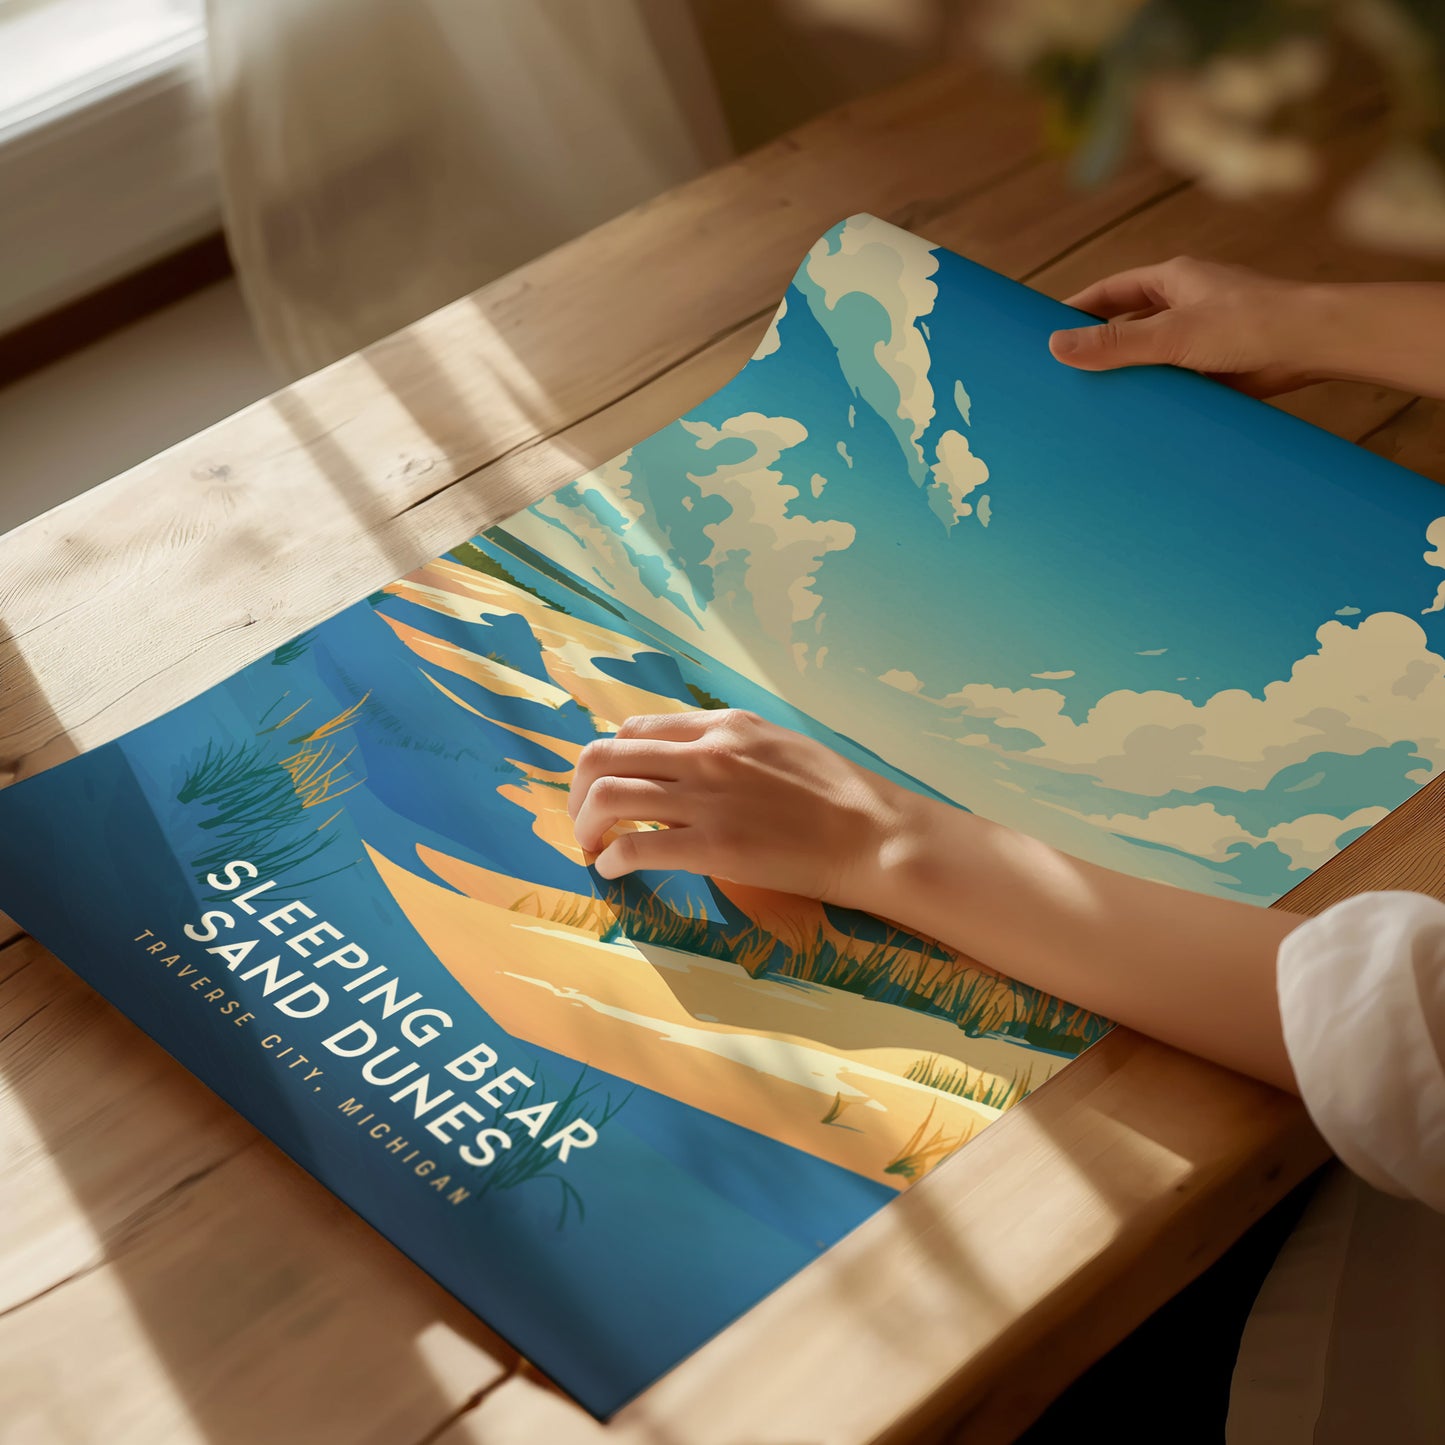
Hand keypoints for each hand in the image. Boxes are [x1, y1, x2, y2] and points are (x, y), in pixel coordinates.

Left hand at [568, 709, 918, 902]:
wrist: (874, 833)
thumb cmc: (836, 794)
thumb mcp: (777, 744)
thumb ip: (728, 746)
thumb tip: (688, 762)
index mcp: (722, 725)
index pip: (635, 730)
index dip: (609, 761)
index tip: (607, 788)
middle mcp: (705, 752)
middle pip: (605, 757)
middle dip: (578, 791)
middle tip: (583, 820)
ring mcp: (706, 798)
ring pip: (607, 796)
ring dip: (585, 825)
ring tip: (590, 847)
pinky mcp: (712, 846)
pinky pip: (634, 845)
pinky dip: (610, 859)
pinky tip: (613, 870)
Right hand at [1048, 256, 1318, 396]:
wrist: (1315, 345)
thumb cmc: (1251, 323)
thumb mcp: (1171, 334)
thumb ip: (1114, 343)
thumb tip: (1055, 346)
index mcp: (1174, 280)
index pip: (1111, 291)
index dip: (1078, 309)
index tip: (1046, 330)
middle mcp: (1187, 304)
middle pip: (1129, 324)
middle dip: (1100, 347)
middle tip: (1063, 372)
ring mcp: (1203, 337)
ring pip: (1152, 357)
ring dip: (1130, 376)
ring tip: (1093, 402)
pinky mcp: (1218, 368)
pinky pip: (1176, 382)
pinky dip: (1157, 396)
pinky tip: (1138, 417)